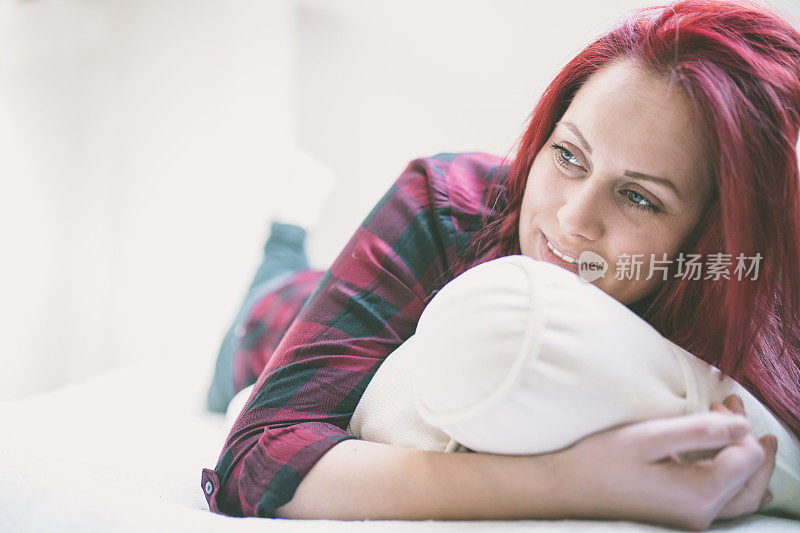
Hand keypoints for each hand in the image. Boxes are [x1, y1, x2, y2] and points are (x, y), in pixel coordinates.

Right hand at [552, 400, 770, 530]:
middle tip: (740, 412)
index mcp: (699, 493)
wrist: (567, 489)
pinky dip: (742, 488)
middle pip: (752, 480)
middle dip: (752, 444)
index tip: (715, 404)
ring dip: (753, 467)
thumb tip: (743, 427)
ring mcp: (693, 519)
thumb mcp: (649, 436)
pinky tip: (749, 482)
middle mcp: (702, 513)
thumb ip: (699, 431)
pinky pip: (728, 506)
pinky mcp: (682, 517)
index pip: (745, 455)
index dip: (736, 425)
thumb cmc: (601, 460)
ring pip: (745, 497)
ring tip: (759, 444)